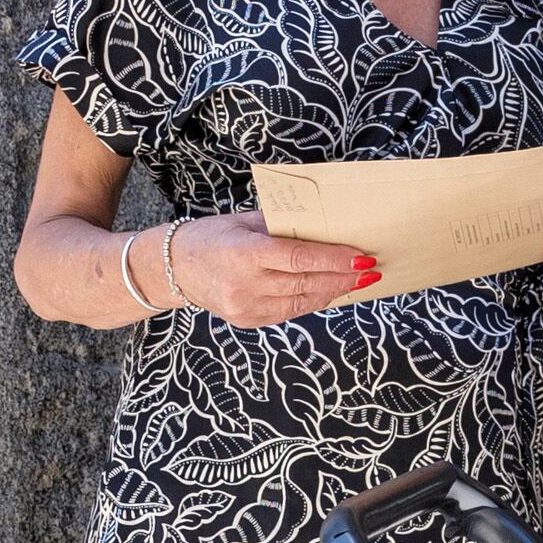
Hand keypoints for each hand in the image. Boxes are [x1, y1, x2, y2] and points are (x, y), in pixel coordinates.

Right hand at [170, 210, 373, 324]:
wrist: (172, 269)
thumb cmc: (210, 236)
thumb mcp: (243, 221)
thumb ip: (281, 226)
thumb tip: (323, 226)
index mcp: (244, 254)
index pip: (299, 259)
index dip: (334, 260)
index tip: (361, 257)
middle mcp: (245, 285)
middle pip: (306, 283)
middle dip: (343, 277)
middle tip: (370, 270)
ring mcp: (246, 308)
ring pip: (303, 301)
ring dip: (334, 291)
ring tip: (358, 281)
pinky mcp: (249, 321)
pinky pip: (291, 312)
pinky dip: (313, 300)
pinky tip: (330, 290)